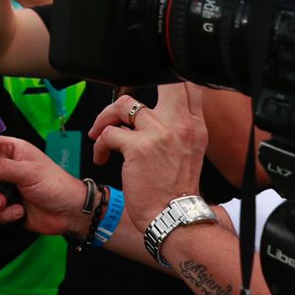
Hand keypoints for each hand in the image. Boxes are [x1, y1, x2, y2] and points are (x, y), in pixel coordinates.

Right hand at [0, 136, 90, 235]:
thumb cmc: (56, 184)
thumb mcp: (30, 172)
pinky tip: (19, 212)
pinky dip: (3, 216)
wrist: (69, 212)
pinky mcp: (5, 208)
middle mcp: (2, 169)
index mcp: (9, 151)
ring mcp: (2, 189)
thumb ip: (3, 168)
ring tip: (7, 203)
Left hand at [88, 84, 206, 232]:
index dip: (168, 76)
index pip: (187, 84)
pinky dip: (99, 144)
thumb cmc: (176, 188)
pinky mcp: (138, 148)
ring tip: (100, 132)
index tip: (148, 83)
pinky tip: (101, 156)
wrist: (174, 217)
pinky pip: (109, 133)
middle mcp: (180, 124)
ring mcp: (159, 134)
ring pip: (125, 103)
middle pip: (163, 80)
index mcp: (194, 125)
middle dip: (136, 83)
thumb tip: (157, 108)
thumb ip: (180, 126)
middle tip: (122, 105)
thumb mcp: (191, 151)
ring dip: (106, 117)